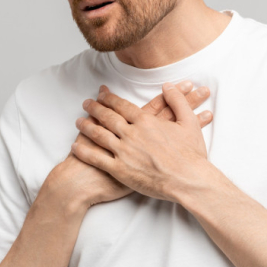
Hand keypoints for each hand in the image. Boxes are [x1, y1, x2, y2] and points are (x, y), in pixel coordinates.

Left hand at [72, 82, 211, 202]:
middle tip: (86, 103)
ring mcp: (124, 152)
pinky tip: (75, 146)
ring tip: (78, 121)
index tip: (101, 95)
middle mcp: (131, 134)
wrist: (189, 181)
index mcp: (146, 122)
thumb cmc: (191, 154)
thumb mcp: (189, 122)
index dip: (110, 99)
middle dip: (95, 108)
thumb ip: (177, 101)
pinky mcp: (120, 170)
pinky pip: (97, 158)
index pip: (122, 106)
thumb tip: (168, 85)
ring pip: (99, 135)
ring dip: (86, 126)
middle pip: (107, 117)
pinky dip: (84, 151)